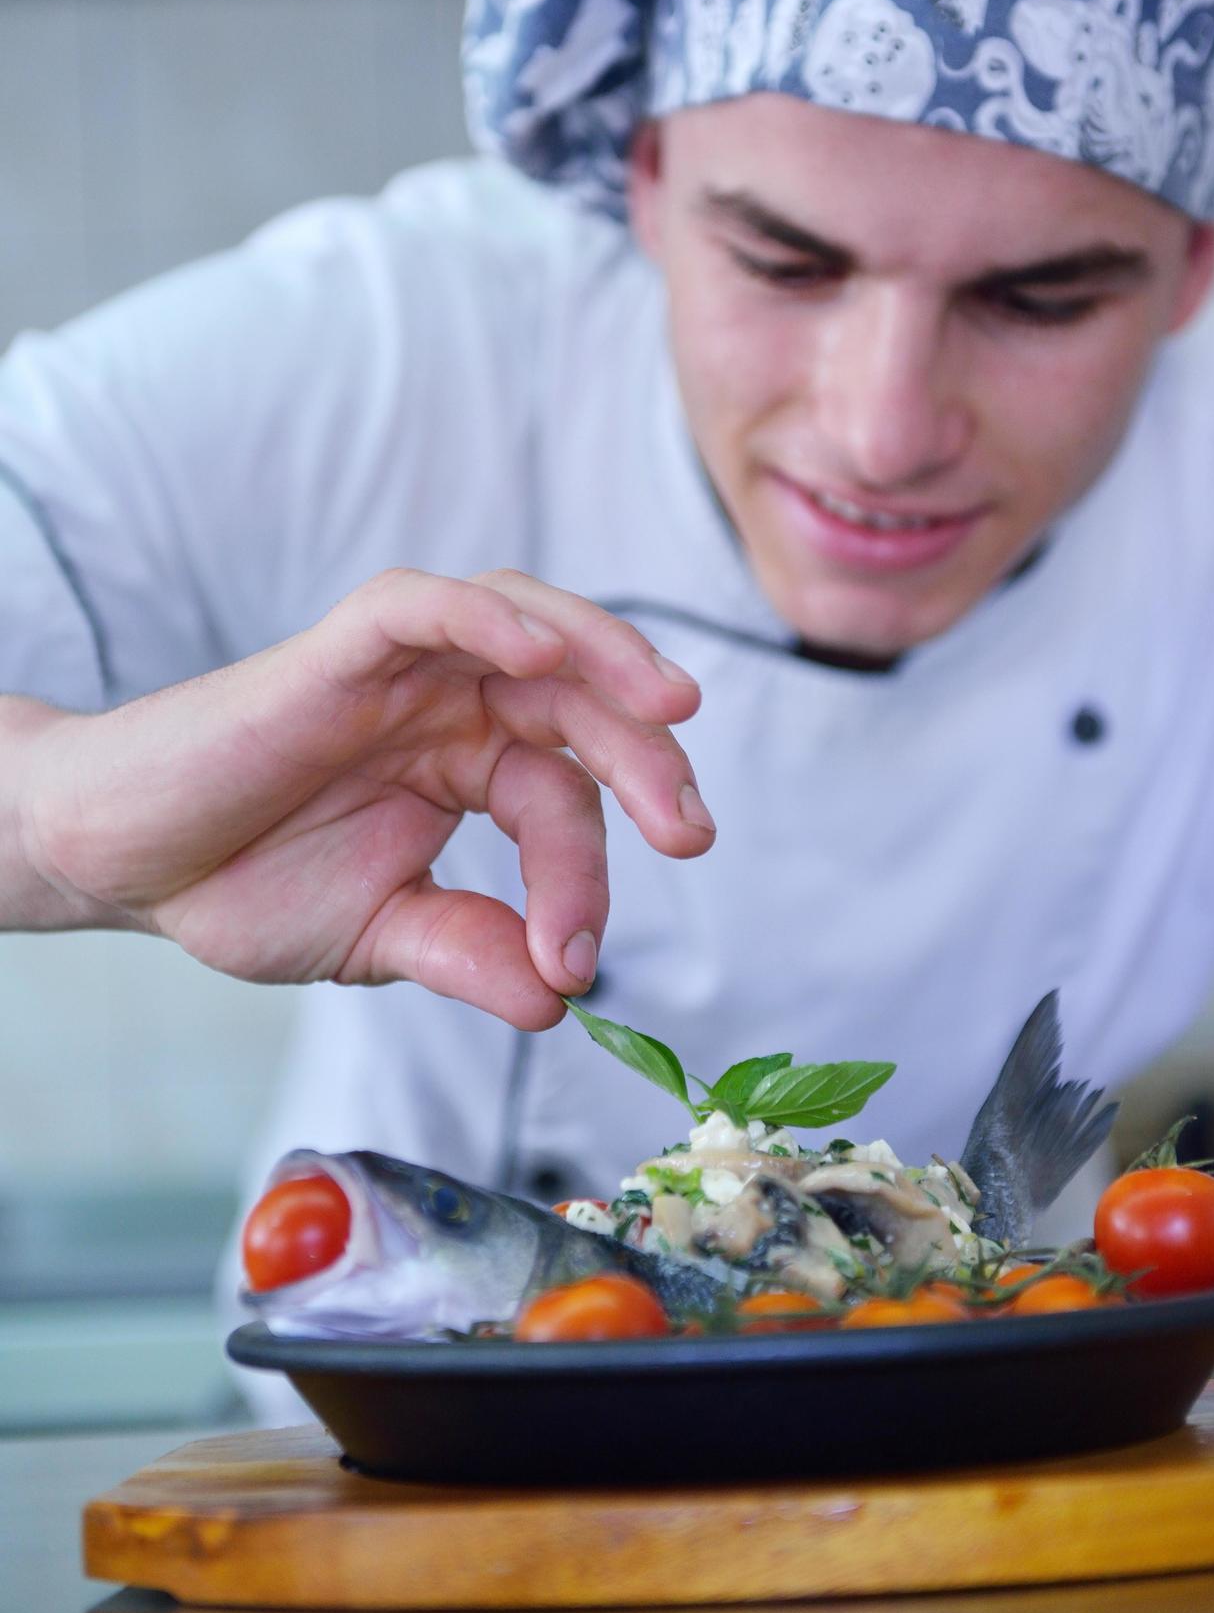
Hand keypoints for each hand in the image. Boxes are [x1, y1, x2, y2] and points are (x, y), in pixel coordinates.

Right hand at [14, 569, 713, 1027]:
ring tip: (669, 708)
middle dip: (648, 758)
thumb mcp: (383, 936)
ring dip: (606, 656)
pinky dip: (485, 617)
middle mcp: (452, 705)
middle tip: (690, 834)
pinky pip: (423, 608)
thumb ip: (473, 954)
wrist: (124, 864)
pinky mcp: (338, 650)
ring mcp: (401, 671)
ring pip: (526, 625)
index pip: (564, 800)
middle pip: (580, 702)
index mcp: (473, 763)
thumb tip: (564, 1005)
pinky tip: (539, 655)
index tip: (574, 965)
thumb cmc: (245, 885)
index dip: (586, 879)